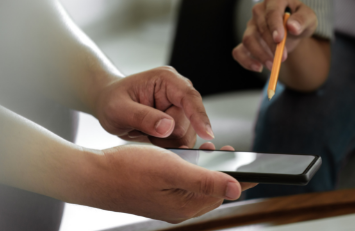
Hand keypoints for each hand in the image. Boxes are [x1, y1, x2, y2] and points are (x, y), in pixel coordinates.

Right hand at [79, 143, 255, 222]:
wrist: (93, 175)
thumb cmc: (129, 169)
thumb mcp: (173, 169)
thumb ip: (206, 180)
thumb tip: (237, 188)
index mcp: (185, 206)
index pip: (223, 193)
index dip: (241, 180)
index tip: (258, 170)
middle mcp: (179, 208)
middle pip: (212, 191)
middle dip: (224, 171)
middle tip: (230, 151)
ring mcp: (168, 203)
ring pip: (198, 186)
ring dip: (208, 168)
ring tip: (210, 149)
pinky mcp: (159, 195)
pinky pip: (184, 184)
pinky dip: (192, 170)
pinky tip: (189, 156)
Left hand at [93, 66, 210, 147]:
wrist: (107, 104)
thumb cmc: (110, 101)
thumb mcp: (118, 109)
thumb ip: (142, 117)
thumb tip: (167, 127)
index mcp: (166, 80)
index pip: (190, 98)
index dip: (199, 116)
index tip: (207, 133)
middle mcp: (178, 91)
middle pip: (188, 122)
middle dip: (167, 134)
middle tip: (144, 131)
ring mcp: (181, 107)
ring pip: (187, 135)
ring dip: (167, 141)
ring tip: (147, 133)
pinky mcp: (180, 120)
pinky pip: (183, 140)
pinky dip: (168, 145)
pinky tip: (153, 137)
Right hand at [233, 0, 317, 71]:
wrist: (294, 31)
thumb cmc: (300, 21)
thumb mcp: (309, 18)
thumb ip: (303, 20)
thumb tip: (292, 26)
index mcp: (274, 0)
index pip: (271, 12)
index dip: (274, 26)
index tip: (279, 39)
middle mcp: (259, 11)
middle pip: (260, 27)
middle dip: (270, 45)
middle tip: (281, 58)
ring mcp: (251, 26)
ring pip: (248, 39)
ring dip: (259, 54)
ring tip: (273, 66)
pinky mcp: (247, 41)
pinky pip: (239, 51)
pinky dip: (245, 61)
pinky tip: (258, 68)